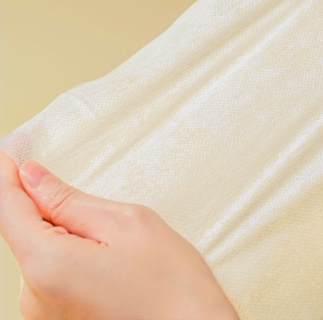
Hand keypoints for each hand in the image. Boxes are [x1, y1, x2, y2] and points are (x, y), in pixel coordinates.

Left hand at [0, 150, 238, 319]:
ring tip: (113, 240)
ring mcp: (46, 314)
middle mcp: (34, 299)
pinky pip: (51, 273)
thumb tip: (31, 178)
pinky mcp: (60, 319)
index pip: (10, 210)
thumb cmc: (170, 279)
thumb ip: (69, 201)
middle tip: (91, 202)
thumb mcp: (126, 222)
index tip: (9, 155)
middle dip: (47, 207)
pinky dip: (69, 252)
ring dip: (63, 232)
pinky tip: (107, 258)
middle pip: (26, 232)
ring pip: (41, 251)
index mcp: (47, 266)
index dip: (8, 178)